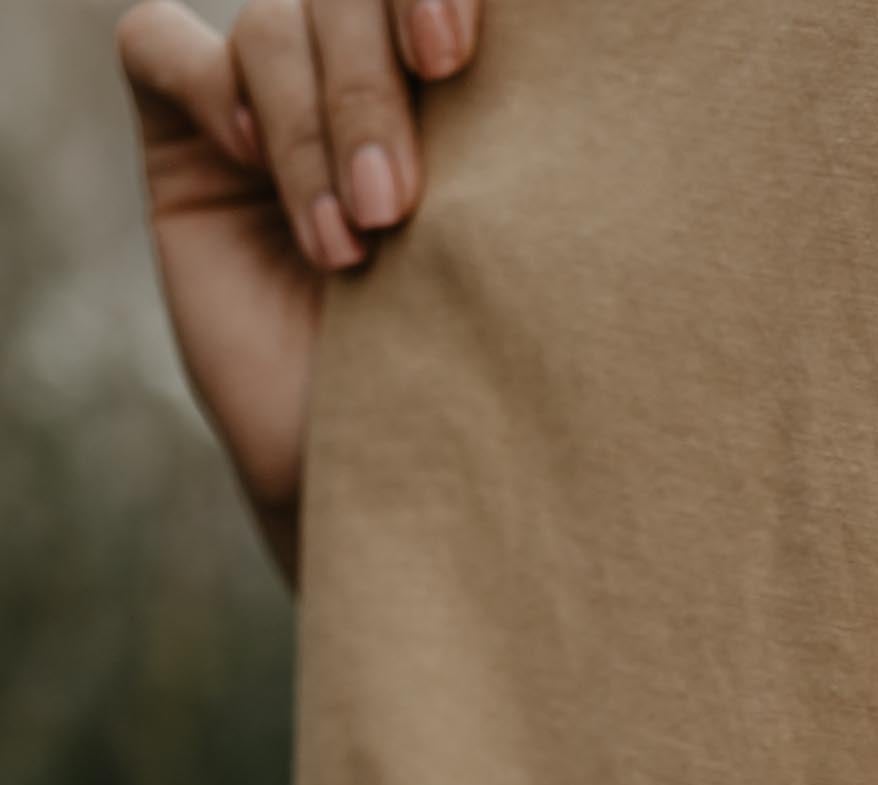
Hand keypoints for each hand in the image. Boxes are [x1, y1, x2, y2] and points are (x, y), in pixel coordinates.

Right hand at [116, 0, 482, 573]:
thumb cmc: (469, 375)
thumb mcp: (502, 252)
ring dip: (310, 130)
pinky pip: (158, 47)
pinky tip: (249, 161)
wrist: (389, 477)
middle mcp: (361, 73)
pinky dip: (208, 85)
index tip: (454, 57)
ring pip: (271, 26)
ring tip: (346, 250)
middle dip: (366, 87)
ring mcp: (268, 97)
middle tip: (399, 202)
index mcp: (452, 78)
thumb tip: (549, 40)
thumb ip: (506, 134)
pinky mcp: (185, 137)